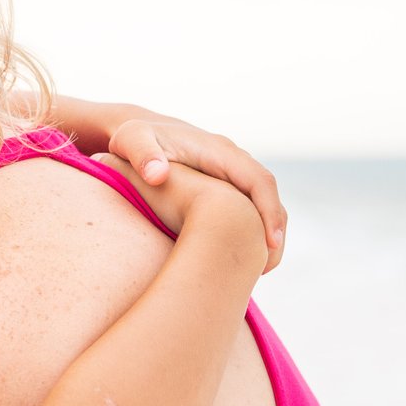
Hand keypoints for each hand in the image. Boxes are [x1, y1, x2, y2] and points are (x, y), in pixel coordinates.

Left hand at [102, 108, 286, 270]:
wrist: (138, 134)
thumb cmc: (134, 140)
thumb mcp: (131, 141)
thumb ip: (142, 155)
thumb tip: (157, 175)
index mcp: (219, 151)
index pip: (258, 179)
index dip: (268, 211)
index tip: (269, 243)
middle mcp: (233, 160)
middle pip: (268, 194)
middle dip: (274, 228)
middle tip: (267, 266)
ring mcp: (232, 173)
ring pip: (263, 202)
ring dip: (267, 233)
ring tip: (259, 270)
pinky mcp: (226, 185)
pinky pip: (250, 207)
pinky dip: (253, 231)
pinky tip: (242, 259)